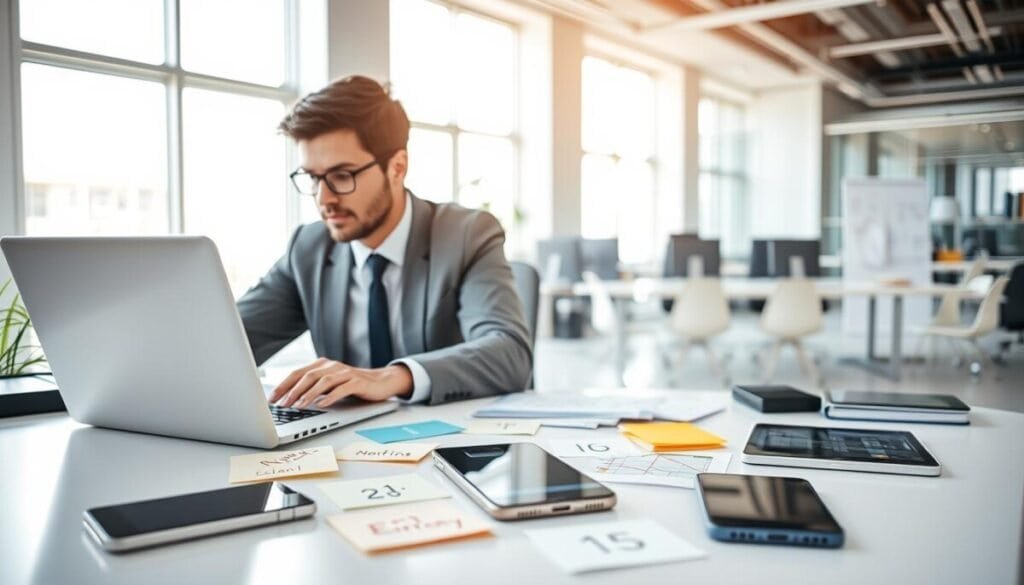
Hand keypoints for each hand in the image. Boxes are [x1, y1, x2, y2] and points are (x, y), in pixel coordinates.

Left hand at [269, 358, 413, 408]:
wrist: (381, 381)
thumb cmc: (352, 385)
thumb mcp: (330, 384)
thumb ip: (313, 387)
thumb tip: (289, 399)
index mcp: (322, 365)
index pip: (298, 373)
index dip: (283, 385)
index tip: (272, 399)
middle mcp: (332, 366)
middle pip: (308, 376)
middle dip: (293, 391)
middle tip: (282, 404)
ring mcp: (345, 373)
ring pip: (323, 382)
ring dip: (309, 395)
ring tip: (298, 406)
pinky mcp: (358, 382)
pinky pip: (342, 389)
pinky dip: (331, 396)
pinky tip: (322, 404)